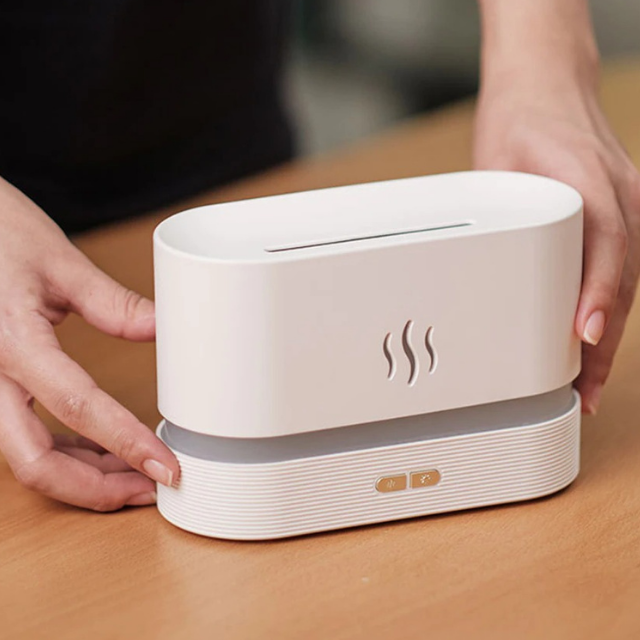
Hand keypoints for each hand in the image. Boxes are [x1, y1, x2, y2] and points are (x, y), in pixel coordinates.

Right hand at [0, 176, 179, 509]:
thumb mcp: (57, 260)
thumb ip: (112, 303)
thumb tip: (163, 329)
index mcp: (12, 342)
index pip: (78, 407)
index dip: (127, 443)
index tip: (166, 467)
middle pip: (34, 461)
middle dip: (95, 488)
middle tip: (150, 488)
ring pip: (25, 456)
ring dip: (80, 475)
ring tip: (134, 472)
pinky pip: (19, 435)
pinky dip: (61, 452)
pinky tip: (96, 450)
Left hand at [475, 0, 639, 413]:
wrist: (545, 88)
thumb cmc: (520, 123)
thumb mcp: (498, 164)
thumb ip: (506, 215)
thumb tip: (488, 273)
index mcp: (592, 186)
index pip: (606, 252)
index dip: (597, 298)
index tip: (586, 337)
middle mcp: (620, 200)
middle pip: (621, 283)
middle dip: (603, 343)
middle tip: (582, 390)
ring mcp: (627, 208)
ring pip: (625, 285)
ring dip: (608, 334)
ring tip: (587, 380)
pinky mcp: (618, 216)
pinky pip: (619, 271)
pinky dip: (607, 308)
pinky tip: (592, 335)